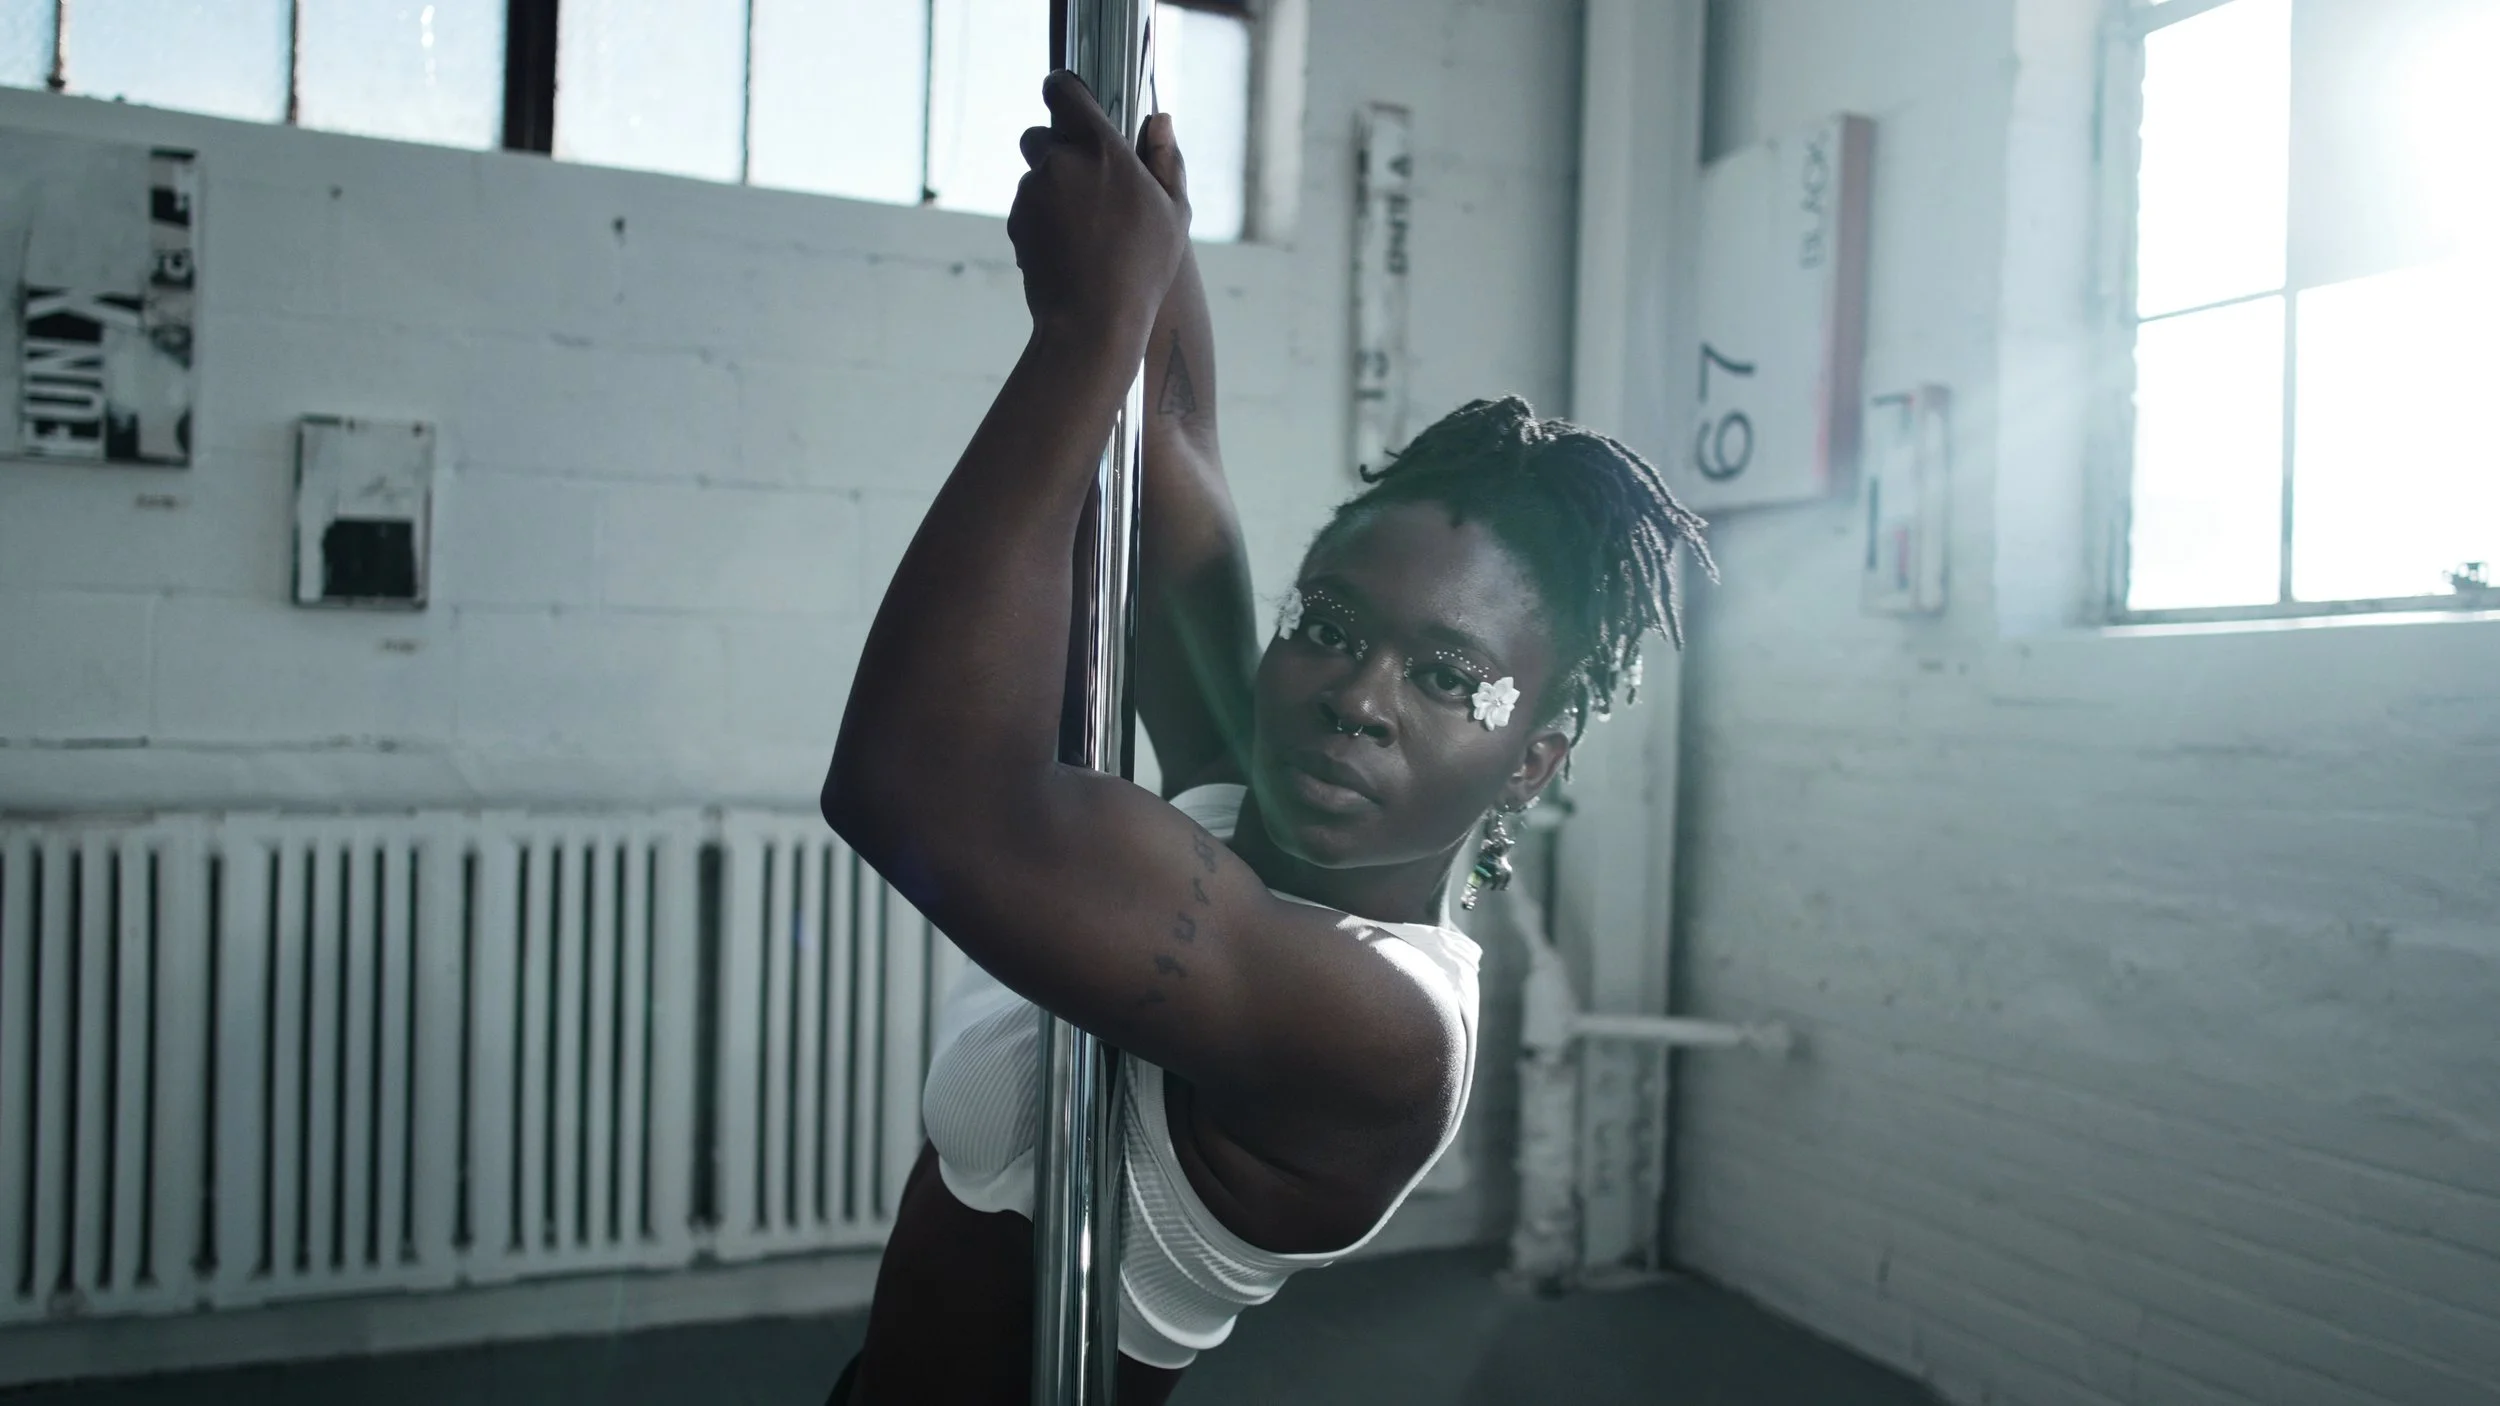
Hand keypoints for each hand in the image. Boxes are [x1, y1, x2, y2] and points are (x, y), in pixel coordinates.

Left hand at [1008, 72, 1190, 345]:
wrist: (1092, 322)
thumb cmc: (1142, 269)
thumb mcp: (1173, 214)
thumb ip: (1166, 160)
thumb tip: (1160, 121)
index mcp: (1101, 148)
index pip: (1063, 91)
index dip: (1064, 91)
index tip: (1071, 101)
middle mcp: (1060, 162)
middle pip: (1040, 134)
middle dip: (1057, 150)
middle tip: (1088, 183)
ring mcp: (1032, 194)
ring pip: (1034, 176)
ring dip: (1052, 191)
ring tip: (1086, 230)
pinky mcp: (1016, 223)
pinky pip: (1026, 209)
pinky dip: (1041, 221)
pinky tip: (1069, 250)